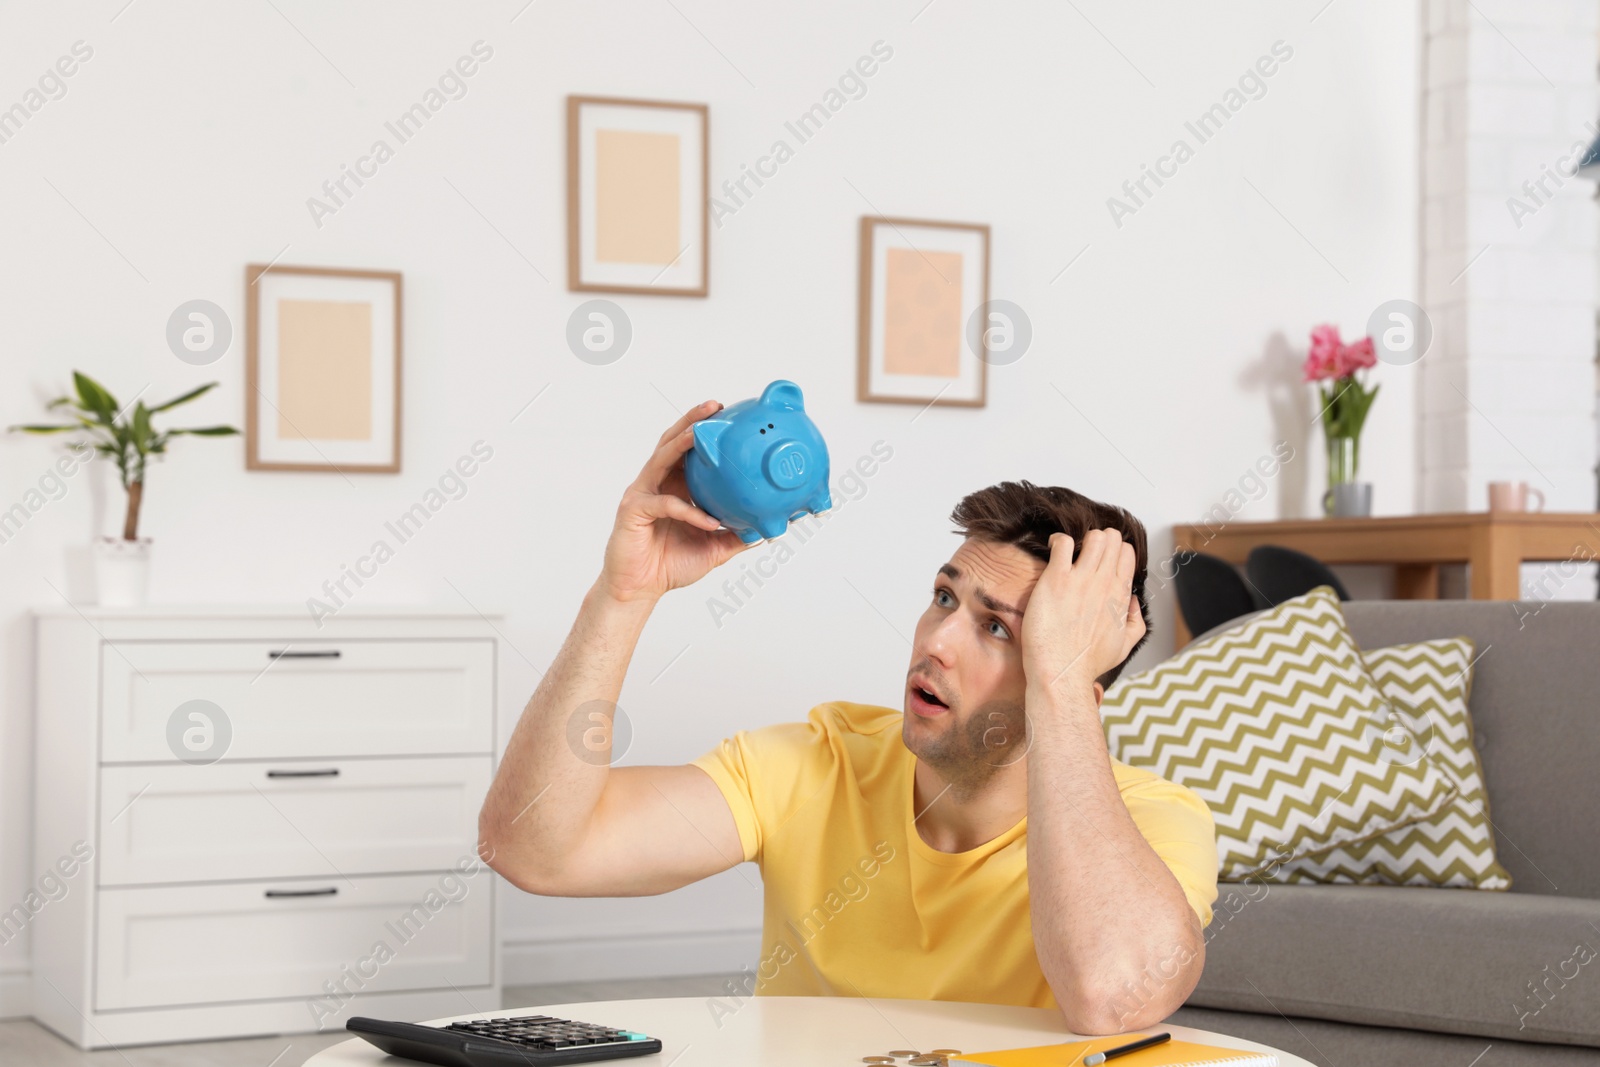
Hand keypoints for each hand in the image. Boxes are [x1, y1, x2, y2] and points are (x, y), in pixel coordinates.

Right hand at [597, 400, 754, 604]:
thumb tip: (765, 528)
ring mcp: (642, 494)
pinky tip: (711, 521)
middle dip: (692, 422)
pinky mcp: (633, 511)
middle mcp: (657, 484)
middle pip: (672, 443)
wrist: (639, 590)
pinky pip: (666, 505)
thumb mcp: (714, 549)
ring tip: (702, 432)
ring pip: (662, 459)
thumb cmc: (670, 566)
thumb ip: (735, 536)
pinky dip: (690, 511)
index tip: (728, 416)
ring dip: (682, 443)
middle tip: (715, 408)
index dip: (705, 433)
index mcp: (674, 487)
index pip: (689, 452)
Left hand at [1020, 530, 1144, 693]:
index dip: (1114, 550)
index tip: (1099, 559)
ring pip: (1094, 536)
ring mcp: (1082, 579)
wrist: (1062, 673)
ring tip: (1070, 551)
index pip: (1127, 553)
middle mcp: (1105, 583)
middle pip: (1112, 539)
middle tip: (1083, 553)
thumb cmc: (1088, 664)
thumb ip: (1135, 622)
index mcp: (1120, 595)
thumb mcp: (1125, 646)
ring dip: (1082, 538)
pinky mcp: (1056, 580)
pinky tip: (1052, 548)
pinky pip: (1063, 543)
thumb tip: (1132, 601)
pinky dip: (1058, 540)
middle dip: (1099, 539)